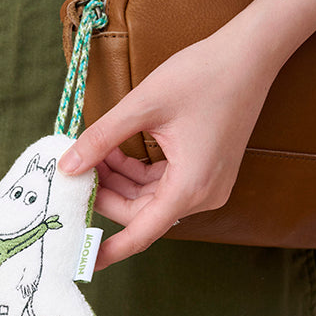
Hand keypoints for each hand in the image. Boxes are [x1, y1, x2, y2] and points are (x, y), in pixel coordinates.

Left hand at [58, 15, 280, 269]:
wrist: (248, 55)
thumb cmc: (201, 76)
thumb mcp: (141, 107)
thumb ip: (100, 140)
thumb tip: (67, 166)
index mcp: (191, 187)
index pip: (142, 232)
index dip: (111, 248)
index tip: (83, 260)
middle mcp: (203, 194)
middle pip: (142, 211)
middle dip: (107, 193)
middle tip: (77, 171)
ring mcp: (209, 183)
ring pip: (151, 196)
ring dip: (120, 179)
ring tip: (93, 153)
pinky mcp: (207, 169)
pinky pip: (165, 182)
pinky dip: (138, 171)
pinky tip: (116, 150)